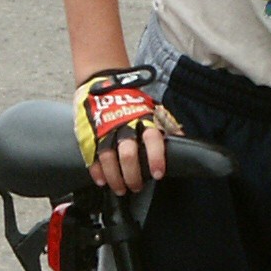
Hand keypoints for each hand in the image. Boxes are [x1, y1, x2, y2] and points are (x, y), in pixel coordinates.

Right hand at [75, 67, 171, 194]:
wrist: (102, 82)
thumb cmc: (130, 99)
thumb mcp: (150, 108)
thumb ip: (165, 124)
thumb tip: (181, 137)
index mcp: (142, 118)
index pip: (151, 139)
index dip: (155, 157)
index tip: (157, 174)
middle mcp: (123, 125)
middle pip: (128, 154)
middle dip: (132, 174)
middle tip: (137, 187)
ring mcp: (104, 130)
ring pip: (108, 158)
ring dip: (115, 177)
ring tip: (120, 189)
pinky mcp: (90, 134)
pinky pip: (91, 155)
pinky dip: (96, 170)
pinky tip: (101, 181)